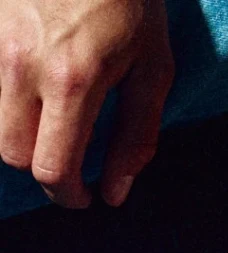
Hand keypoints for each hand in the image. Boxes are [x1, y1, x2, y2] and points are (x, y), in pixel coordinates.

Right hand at [0, 0, 173, 207]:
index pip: (51, 168)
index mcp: (72, 82)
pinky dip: (17, 105)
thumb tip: (115, 191)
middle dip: (45, 172)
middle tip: (74, 172)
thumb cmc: (128, 1)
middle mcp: (23, 65)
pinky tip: (44, 96)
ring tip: (61, 130)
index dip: (69, 196)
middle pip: (13, 154)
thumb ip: (136, 137)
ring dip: (28, 137)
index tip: (85, 197)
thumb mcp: (153, 71)